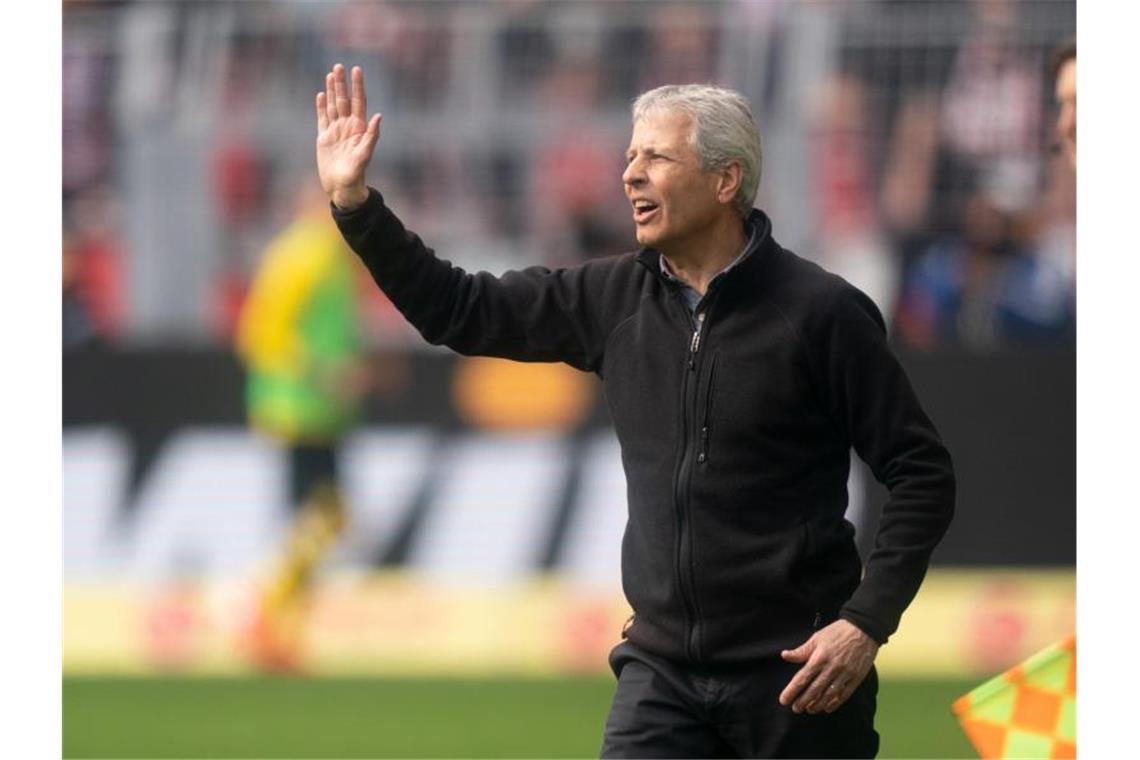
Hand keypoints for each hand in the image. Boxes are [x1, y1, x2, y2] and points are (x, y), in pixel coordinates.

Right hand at [316, 63, 381, 210]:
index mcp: (358, 129)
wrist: (342, 188)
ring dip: (332, 90)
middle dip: (342, 83)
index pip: (358, 102)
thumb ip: (371, 136)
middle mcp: (348, 127)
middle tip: (339, 66)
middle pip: (344, 100)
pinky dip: (322, 106)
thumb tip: (378, 117)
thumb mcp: (364, 155)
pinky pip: (322, 118)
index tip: (356, 70)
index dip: (357, 86)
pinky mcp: (324, 138)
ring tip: (331, 74)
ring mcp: (336, 131)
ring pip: (333, 106)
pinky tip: (322, 95)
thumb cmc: (355, 175)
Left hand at [778, 619, 878, 714]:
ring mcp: (844, 674)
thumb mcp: (816, 638)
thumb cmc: (837, 632)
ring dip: (817, 705)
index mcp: (819, 657)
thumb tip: (784, 655)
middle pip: (814, 690)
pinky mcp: (856, 678)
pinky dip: (834, 703)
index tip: (784, 700)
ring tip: (809, 709)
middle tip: (795, 709)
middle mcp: (831, 668)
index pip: (802, 678)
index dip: (792, 691)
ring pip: (828, 695)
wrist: (863, 629)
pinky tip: (827, 708)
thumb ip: (801, 651)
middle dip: (803, 702)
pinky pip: (844, 695)